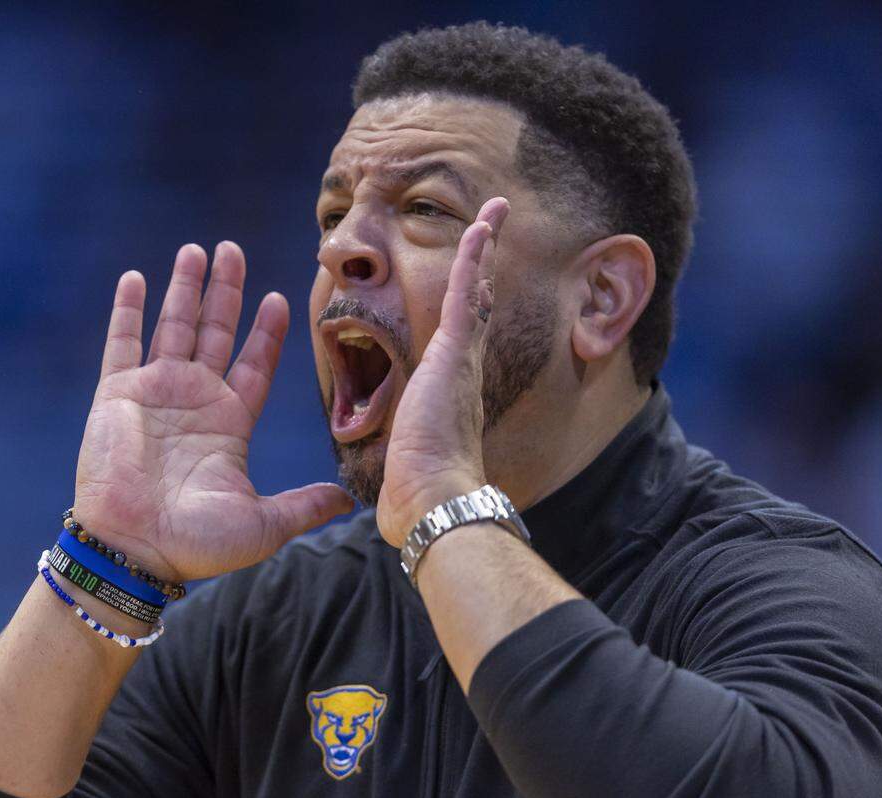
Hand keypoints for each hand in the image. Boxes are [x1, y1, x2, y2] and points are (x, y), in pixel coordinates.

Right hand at [73, 243, 353, 581]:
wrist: (134, 552)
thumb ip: (304, 505)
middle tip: (233, 250)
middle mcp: (195, 400)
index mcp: (230, 422)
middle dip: (226, 291)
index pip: (255, 363)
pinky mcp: (117, 395)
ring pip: (174, 326)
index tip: (278, 298)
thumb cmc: (197, 543)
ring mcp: (155, 393)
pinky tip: (136, 277)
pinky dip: (127, 310)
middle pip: (216, 331)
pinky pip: (123, 343)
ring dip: (184, 288)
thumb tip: (349, 501)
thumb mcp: (264, 524)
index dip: (266, 332)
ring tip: (196, 250)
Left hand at [376, 198, 509, 545]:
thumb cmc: (419, 495)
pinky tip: (482, 223)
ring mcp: (462, 359)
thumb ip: (403, 464)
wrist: (435, 502)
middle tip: (491, 229)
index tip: (473, 284)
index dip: (467, 306)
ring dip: (483, 247)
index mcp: (450, 392)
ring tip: (493, 210)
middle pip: (476, 305)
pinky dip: (474, 256)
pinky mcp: (453, 353)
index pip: (461, 339)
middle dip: (483, 266)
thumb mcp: (407, 465)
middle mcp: (464, 370)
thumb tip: (388, 497)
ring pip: (474, 289)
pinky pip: (465, 293)